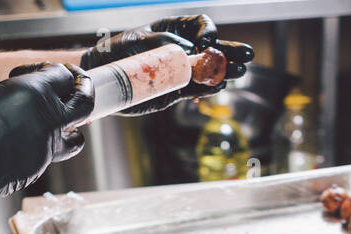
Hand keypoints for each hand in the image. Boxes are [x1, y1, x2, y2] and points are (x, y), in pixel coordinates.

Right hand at [0, 65, 93, 212]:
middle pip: (84, 105)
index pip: (62, 76)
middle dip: (82, 93)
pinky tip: (12, 144)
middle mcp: (45, 124)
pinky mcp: (30, 174)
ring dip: (64, 129)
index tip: (37, 71)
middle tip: (73, 89)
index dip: (51, 70)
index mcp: (33, 94)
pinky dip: (35, 148)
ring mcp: (41, 153)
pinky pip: (44, 158)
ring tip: (46, 123)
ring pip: (71, 140)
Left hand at [81, 15, 254, 114]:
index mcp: (174, 30)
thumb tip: (186, 51)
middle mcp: (182, 49)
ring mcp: (182, 71)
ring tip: (239, 73)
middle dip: (230, 51)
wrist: (103, 76)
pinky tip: (218, 86)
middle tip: (247, 56)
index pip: (199, 26)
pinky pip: (196, 90)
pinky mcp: (176, 90)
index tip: (207, 41)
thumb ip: (163, 44)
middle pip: (213, 48)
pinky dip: (207, 89)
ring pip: (209, 70)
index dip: (207, 31)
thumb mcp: (138, 41)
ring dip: (225, 71)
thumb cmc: (117, 51)